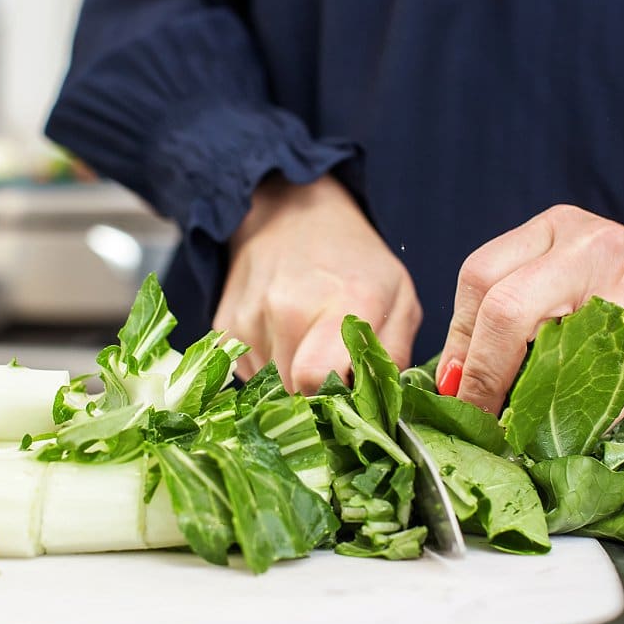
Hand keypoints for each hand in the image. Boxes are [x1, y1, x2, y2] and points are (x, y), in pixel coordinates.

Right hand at [215, 174, 421, 391]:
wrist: (291, 213)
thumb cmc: (354, 260)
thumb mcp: (398, 297)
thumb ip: (393, 357)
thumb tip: (380, 411)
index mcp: (340, 302)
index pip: (315, 379)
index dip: (334, 399)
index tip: (349, 394)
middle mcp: (286, 310)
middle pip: (296, 393)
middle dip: (318, 393)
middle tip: (335, 367)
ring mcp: (248, 318)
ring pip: (271, 389)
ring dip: (292, 380)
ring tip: (309, 343)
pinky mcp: (224, 327)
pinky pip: (250, 374)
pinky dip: (270, 367)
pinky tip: (285, 337)